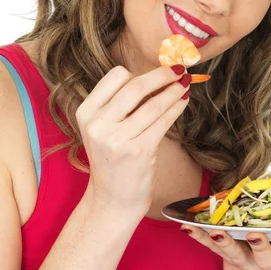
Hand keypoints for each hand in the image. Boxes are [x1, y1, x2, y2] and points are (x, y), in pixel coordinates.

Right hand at [76, 64, 190, 214]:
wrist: (113, 199)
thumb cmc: (113, 159)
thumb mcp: (104, 129)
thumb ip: (120, 103)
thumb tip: (156, 75)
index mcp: (86, 113)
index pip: (115, 76)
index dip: (139, 72)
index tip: (156, 72)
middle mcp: (98, 124)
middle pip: (136, 86)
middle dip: (162, 75)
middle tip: (179, 70)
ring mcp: (117, 139)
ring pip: (154, 103)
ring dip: (174, 90)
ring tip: (185, 84)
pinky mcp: (139, 151)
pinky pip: (164, 120)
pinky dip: (177, 108)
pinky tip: (184, 102)